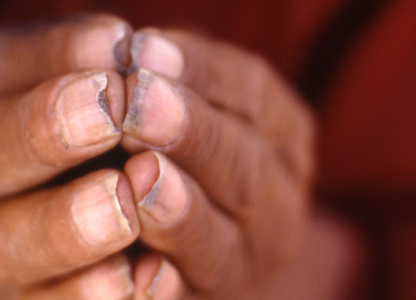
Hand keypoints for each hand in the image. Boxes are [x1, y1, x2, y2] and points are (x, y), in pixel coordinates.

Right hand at [0, 15, 140, 298]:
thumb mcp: (91, 71)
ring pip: (7, 242)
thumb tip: (144, 58)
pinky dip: (91, 292)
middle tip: (110, 114)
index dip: (58, 55)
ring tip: (125, 203)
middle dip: (47, 131)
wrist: (66, 196)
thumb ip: (113, 67)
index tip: (118, 47)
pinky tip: (141, 276)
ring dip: (69, 224)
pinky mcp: (27, 295)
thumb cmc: (89, 116)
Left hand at [118, 29, 316, 298]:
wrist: (196, 213)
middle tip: (136, 107)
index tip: (142, 52)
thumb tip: (134, 52)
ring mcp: (248, 256)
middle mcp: (278, 199)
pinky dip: (164, 283)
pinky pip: (189, 293)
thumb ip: (171, 75)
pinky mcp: (210, 294)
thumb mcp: (187, 90)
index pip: (249, 94)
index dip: (198, 74)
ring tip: (139, 178)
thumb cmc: (177, 130)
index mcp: (281, 131)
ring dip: (178, 210)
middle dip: (189, 135)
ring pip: (219, 240)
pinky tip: (140, 272)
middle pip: (243, 167)